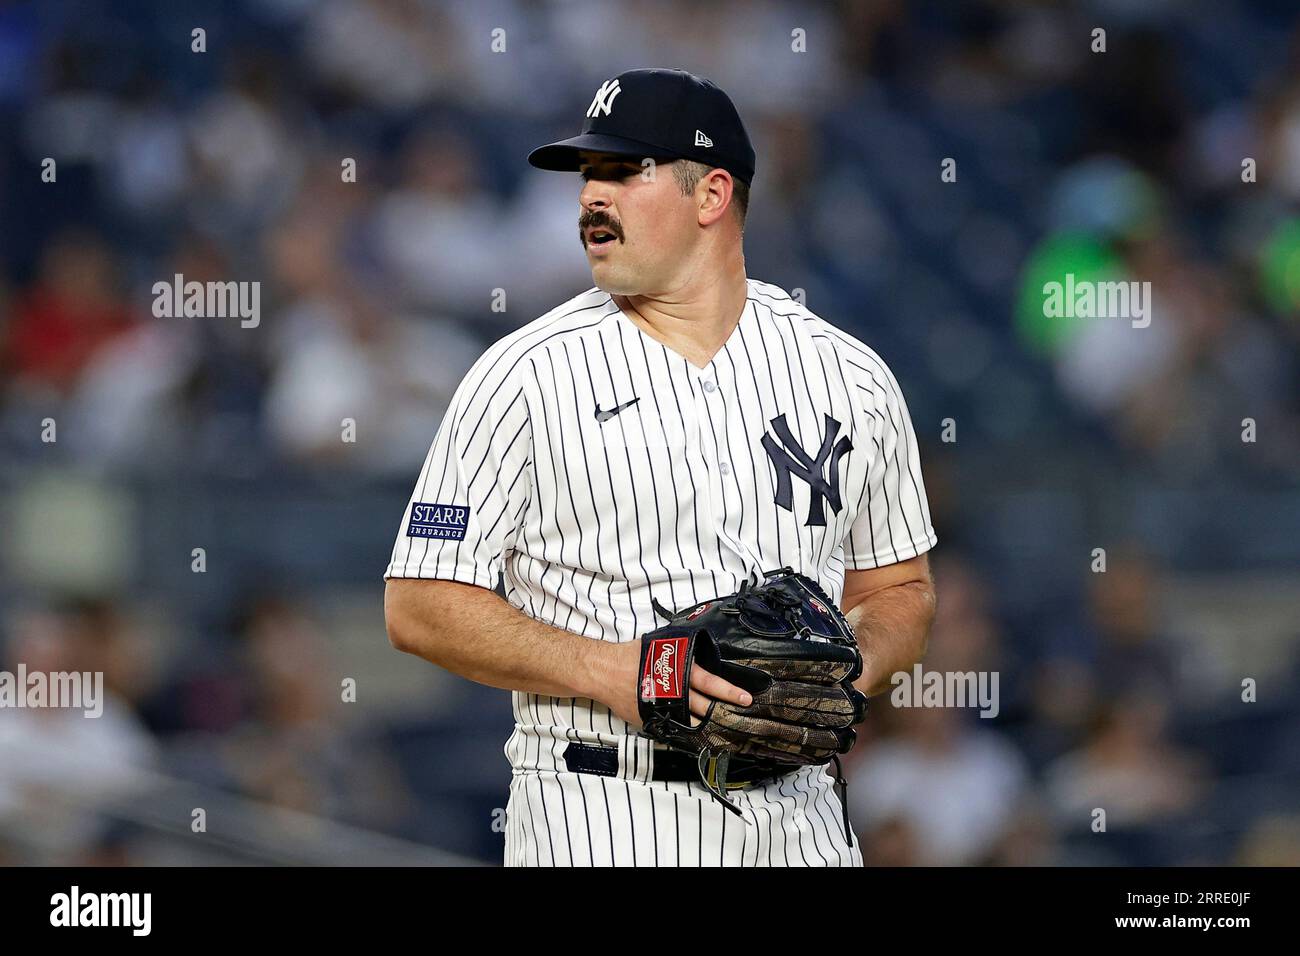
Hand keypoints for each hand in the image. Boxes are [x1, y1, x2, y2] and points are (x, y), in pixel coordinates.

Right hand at [591, 641, 752, 729]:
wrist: (604, 672)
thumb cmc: (632, 656)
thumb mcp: (661, 647)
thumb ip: (682, 654)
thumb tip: (701, 655)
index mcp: (678, 672)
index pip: (710, 683)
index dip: (729, 691)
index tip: (745, 698)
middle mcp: (673, 693)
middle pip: (705, 707)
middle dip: (724, 713)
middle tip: (741, 718)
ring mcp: (663, 710)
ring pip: (691, 721)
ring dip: (707, 725)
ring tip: (724, 729)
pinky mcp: (652, 721)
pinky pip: (673, 728)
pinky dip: (685, 731)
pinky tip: (696, 735)